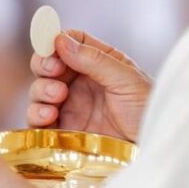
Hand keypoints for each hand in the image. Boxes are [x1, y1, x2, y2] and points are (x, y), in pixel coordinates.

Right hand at [28, 30, 152, 141]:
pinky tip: (48, 116)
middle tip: (54, 71)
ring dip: (40, 90)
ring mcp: (70, 107)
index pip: (68, 42)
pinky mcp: (63, 132)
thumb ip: (94, 59)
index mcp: (97, 62)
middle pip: (47, 65)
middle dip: (43, 65)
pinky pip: (38, 122)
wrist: (152, 148)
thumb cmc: (148, 111)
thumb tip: (60, 40)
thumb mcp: (126, 79)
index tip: (53, 48)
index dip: (55, 42)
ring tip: (57, 97)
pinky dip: (36, 116)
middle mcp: (80, 82)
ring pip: (38, 92)